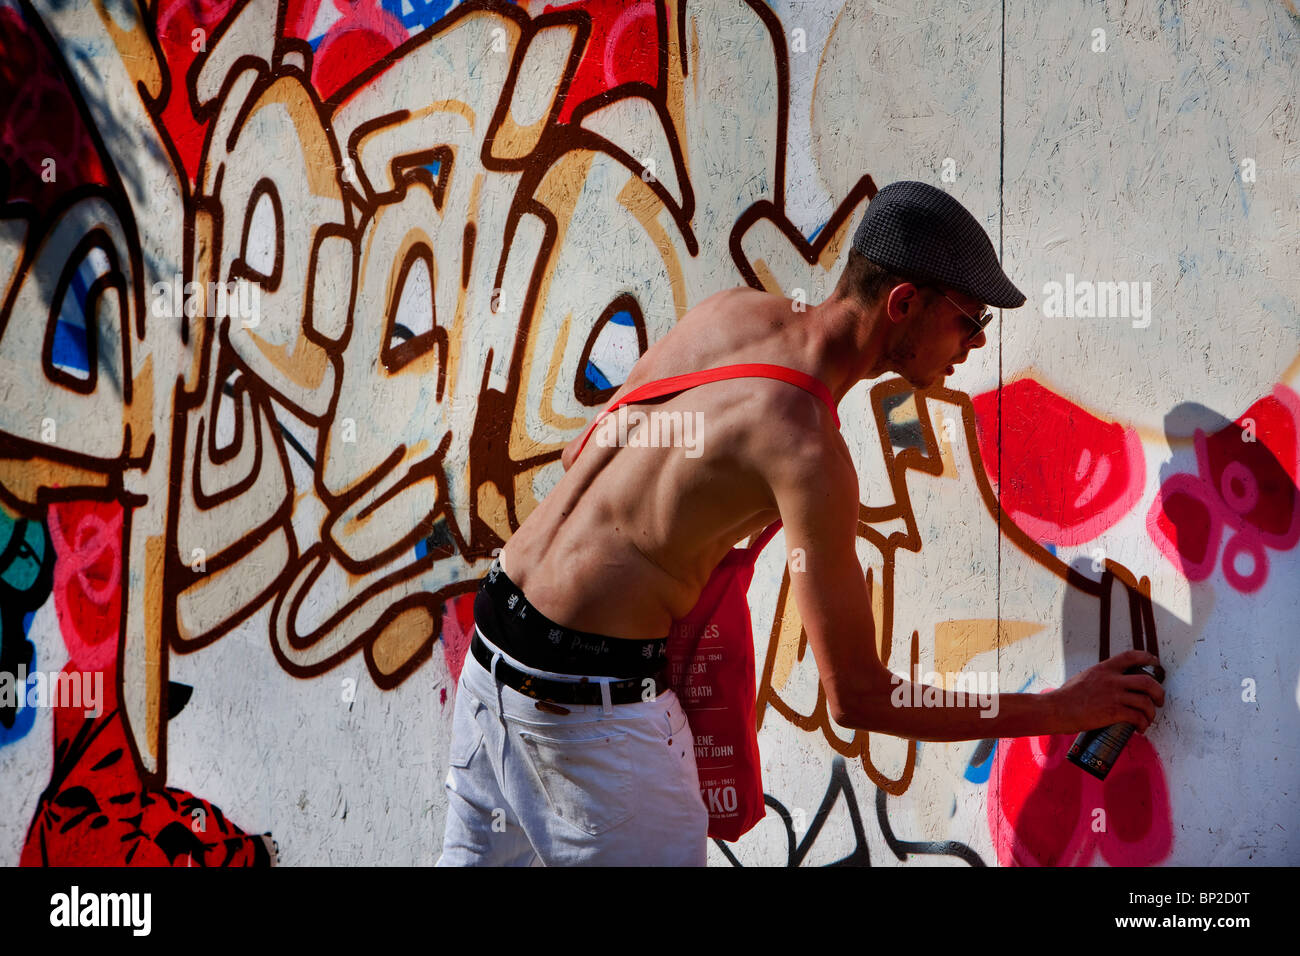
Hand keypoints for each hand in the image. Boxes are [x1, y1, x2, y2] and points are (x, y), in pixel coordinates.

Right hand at [1047, 649, 1165, 734]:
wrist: (1055, 709)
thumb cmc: (1066, 697)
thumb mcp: (1084, 678)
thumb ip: (1100, 678)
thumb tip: (1111, 686)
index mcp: (1104, 669)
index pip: (1131, 656)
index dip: (1147, 658)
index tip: (1155, 663)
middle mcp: (1111, 680)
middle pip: (1147, 681)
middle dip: (1159, 692)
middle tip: (1159, 701)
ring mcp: (1113, 696)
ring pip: (1146, 702)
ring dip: (1151, 713)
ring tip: (1148, 719)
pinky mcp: (1113, 712)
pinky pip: (1137, 717)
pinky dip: (1143, 724)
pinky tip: (1140, 729)